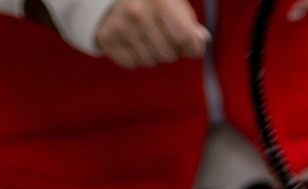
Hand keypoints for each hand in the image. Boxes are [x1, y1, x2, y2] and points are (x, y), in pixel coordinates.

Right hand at [93, 0, 207, 66]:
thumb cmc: (152, 1)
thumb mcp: (174, 3)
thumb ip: (188, 22)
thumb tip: (201, 40)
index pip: (185, 37)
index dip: (194, 47)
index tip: (192, 46)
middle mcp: (138, 12)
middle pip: (169, 54)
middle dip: (172, 50)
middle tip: (165, 37)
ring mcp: (120, 25)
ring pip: (150, 61)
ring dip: (154, 54)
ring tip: (148, 38)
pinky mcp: (106, 38)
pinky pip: (132, 64)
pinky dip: (136, 57)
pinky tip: (134, 41)